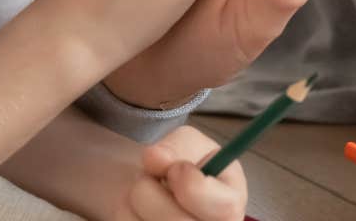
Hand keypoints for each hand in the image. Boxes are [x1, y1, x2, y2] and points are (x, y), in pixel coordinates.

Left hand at [114, 126, 246, 220]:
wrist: (157, 190)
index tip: (175, 169)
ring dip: (135, 198)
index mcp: (231, 205)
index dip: (192, 185)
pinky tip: (138, 208)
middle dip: (151, 189)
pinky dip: (125, 211)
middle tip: (153, 176)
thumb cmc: (182, 166)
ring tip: (147, 190)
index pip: (224, 208)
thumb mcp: (189, 143)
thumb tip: (155, 159)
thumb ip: (178, 146)